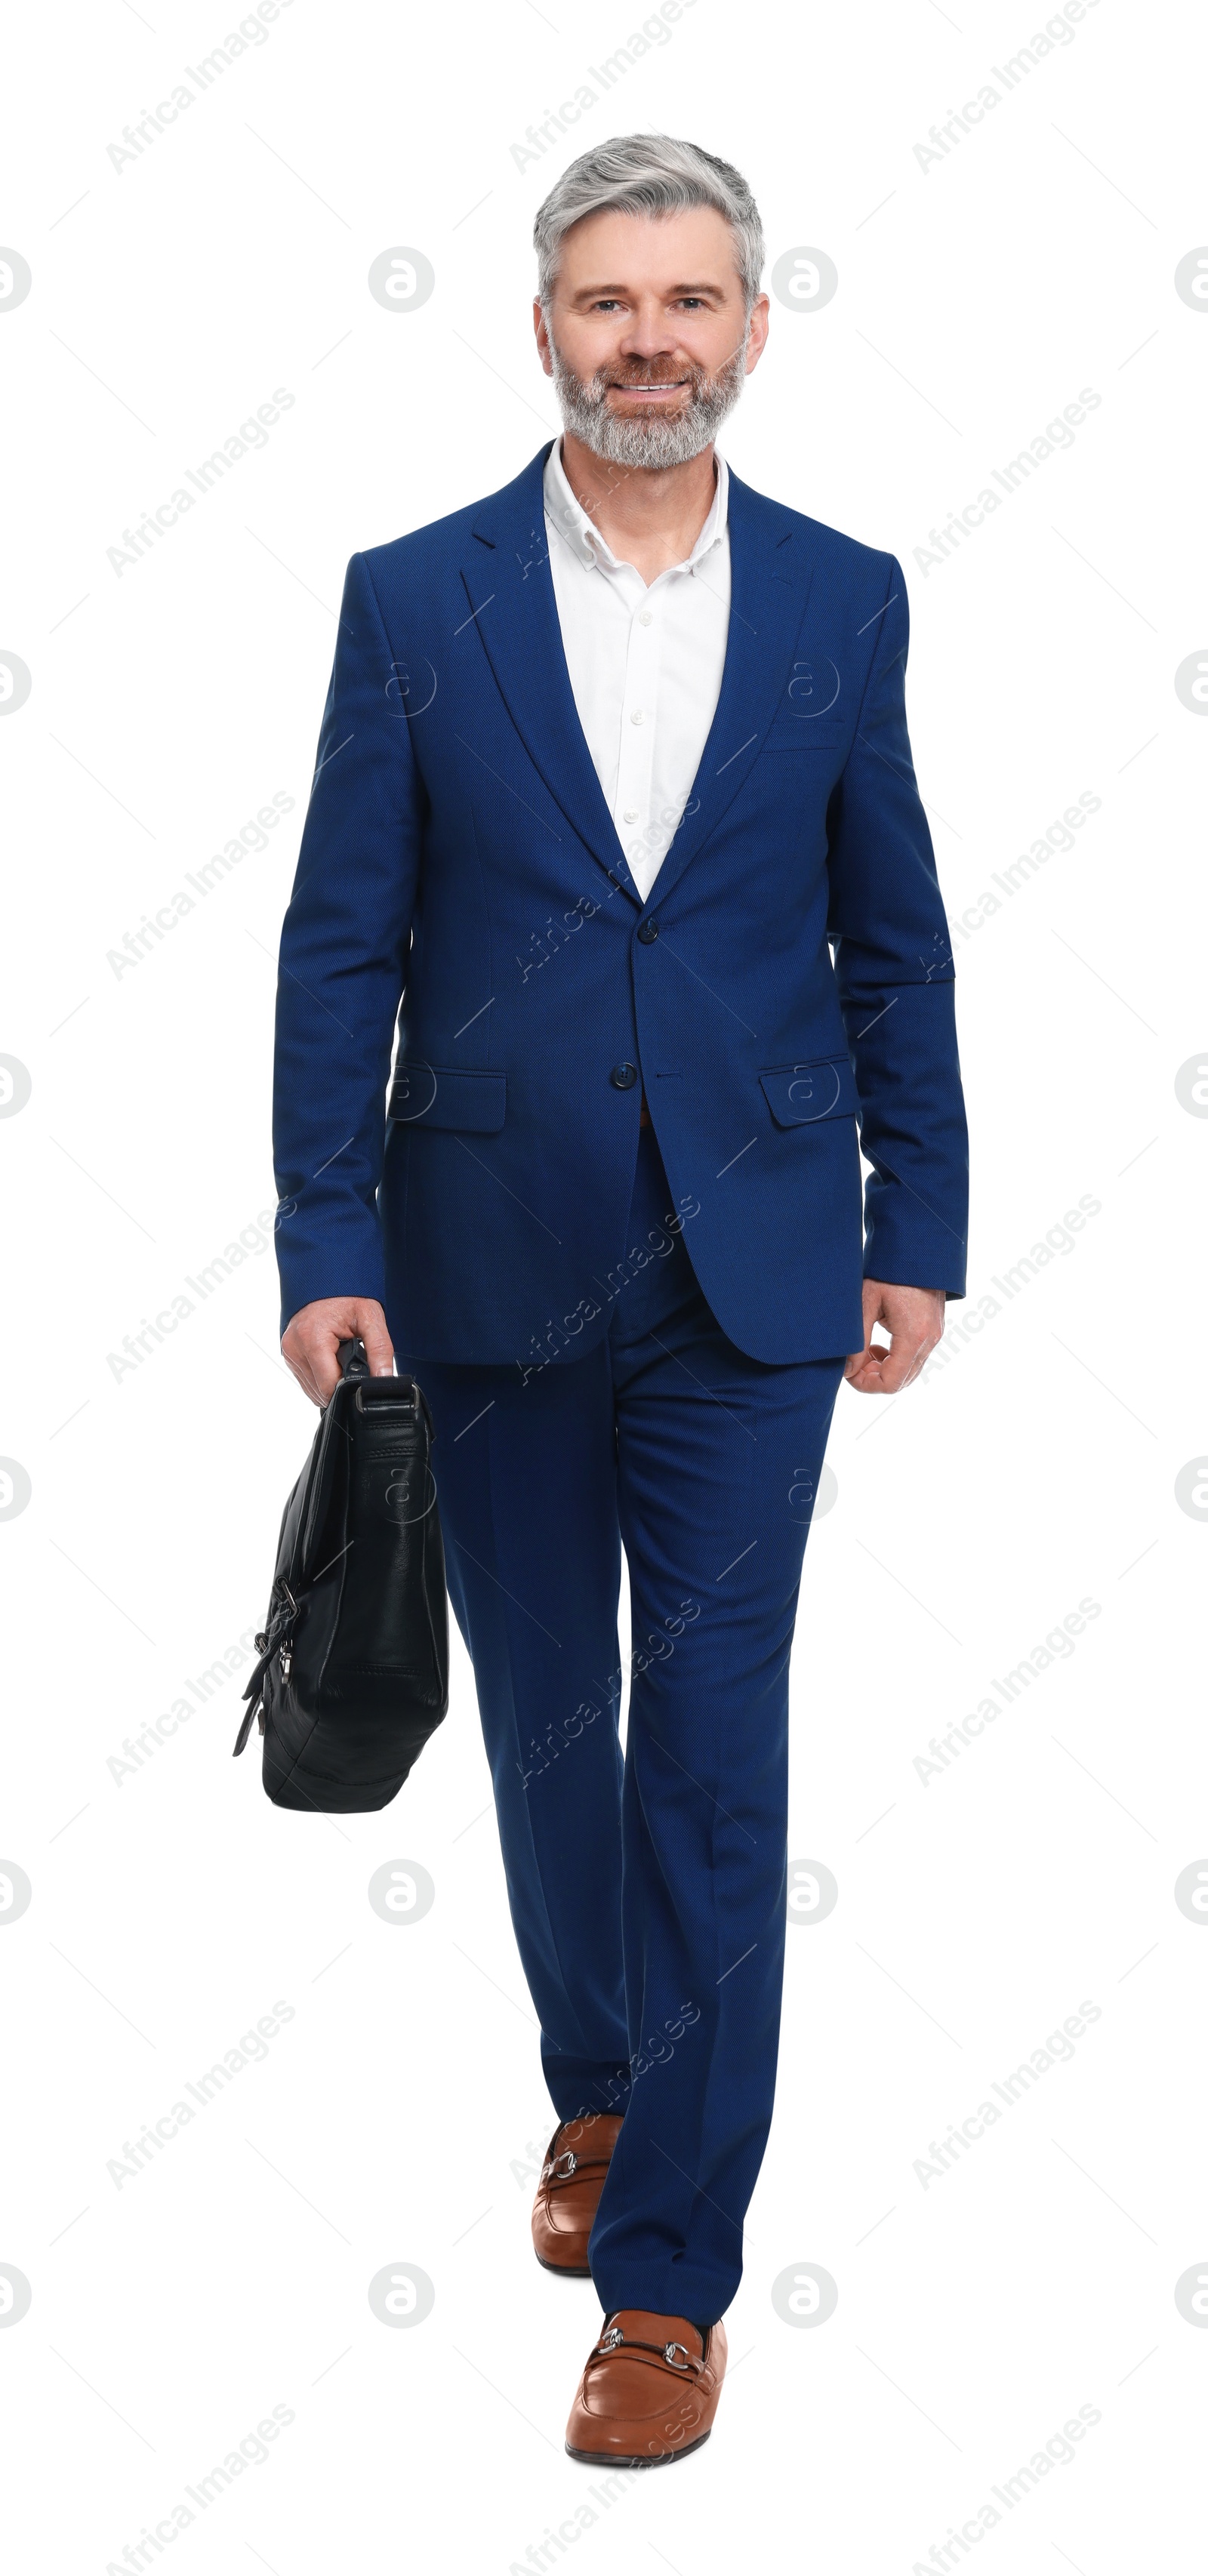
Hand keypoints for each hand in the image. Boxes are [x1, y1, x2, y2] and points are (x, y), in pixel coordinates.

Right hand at [281, 1295, 394, 1405]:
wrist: (329, 1277)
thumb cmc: (349, 1295)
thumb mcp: (371, 1319)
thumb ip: (380, 1351)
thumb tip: (384, 1380)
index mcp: (312, 1338)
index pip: (328, 1387)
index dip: (348, 1389)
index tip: (362, 1379)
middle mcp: (294, 1347)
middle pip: (319, 1390)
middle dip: (340, 1384)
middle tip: (353, 1360)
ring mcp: (288, 1351)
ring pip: (311, 1388)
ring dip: (330, 1381)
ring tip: (341, 1356)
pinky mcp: (288, 1353)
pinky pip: (305, 1379)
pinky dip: (321, 1376)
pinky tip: (331, 1358)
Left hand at [844, 1279, 944, 1395]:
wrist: (917, 1246)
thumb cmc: (889, 1270)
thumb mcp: (865, 1303)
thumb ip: (856, 1341)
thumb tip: (847, 1371)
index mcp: (913, 1336)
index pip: (891, 1383)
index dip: (866, 1385)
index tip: (849, 1371)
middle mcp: (929, 1340)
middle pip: (901, 1381)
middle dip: (874, 1377)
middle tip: (854, 1360)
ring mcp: (935, 1335)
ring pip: (909, 1371)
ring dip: (884, 1368)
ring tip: (865, 1349)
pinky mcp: (934, 1329)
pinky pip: (915, 1358)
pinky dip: (895, 1359)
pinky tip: (879, 1342)